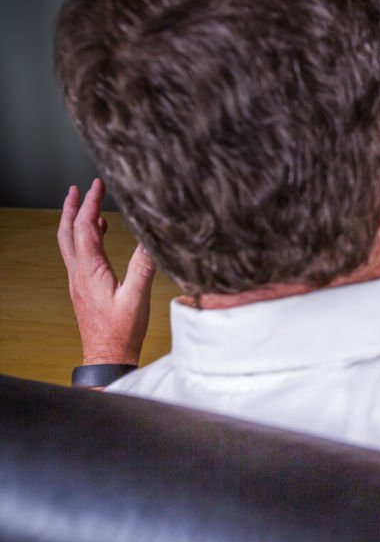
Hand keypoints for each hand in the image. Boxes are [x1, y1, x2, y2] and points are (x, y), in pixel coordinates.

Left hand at [57, 178, 155, 365]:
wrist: (107, 356)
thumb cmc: (121, 331)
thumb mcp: (137, 296)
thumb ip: (143, 264)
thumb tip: (150, 237)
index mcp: (89, 271)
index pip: (85, 228)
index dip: (90, 203)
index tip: (96, 185)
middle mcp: (78, 273)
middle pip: (68, 232)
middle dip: (71, 208)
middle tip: (75, 189)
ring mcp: (78, 281)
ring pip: (69, 243)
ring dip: (74, 222)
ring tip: (84, 207)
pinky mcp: (83, 288)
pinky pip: (78, 256)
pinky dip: (84, 240)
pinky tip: (98, 238)